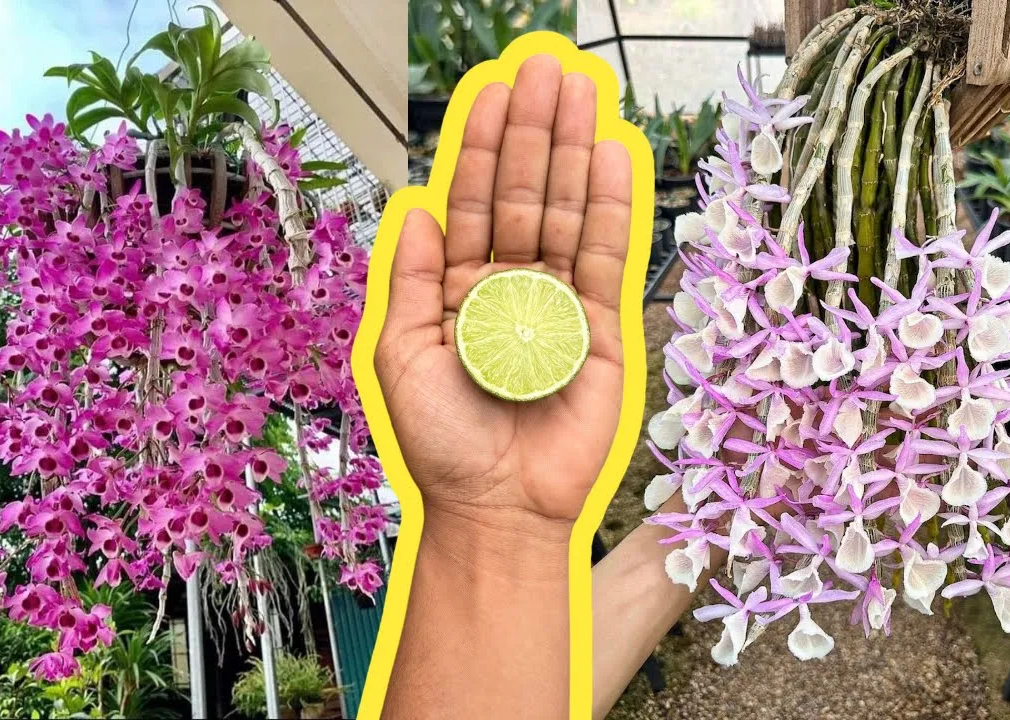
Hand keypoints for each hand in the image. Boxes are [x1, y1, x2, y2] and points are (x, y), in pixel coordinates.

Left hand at [375, 55, 632, 529]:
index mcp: (456, 289)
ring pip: (568, 214)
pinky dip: (610, 208)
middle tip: (546, 69)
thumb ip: (408, 280)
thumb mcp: (400, 356)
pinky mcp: (599, 329)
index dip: (483, 148)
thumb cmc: (442, 444)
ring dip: (573, 152)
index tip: (496, 90)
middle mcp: (508, 287)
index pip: (473, 203)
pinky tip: (608, 157)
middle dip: (533, 132)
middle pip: (525, 195)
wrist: (498, 508)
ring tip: (580, 92)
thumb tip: (416, 207)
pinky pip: (607, 258)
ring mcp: (556, 304)